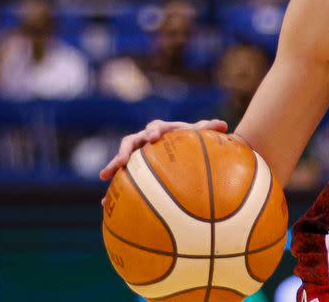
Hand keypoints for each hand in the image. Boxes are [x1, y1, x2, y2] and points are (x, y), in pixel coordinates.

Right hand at [99, 118, 227, 181]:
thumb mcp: (199, 135)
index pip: (154, 128)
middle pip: (131, 142)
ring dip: (113, 165)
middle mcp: (144, 141)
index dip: (152, 132)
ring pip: (122, 159)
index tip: (153, 139)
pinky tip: (105, 204)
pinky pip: (121, 179)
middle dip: (124, 150)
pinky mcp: (133, 169)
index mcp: (160, 130)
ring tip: (104, 176)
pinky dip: (113, 190)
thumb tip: (224, 124)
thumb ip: (208, 129)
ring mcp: (137, 155)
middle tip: (122, 160)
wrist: (183, 147)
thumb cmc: (191, 140)